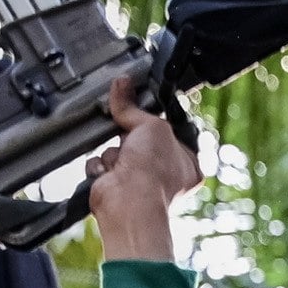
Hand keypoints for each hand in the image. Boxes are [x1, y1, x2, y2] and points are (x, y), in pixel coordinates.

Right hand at [87, 79, 199, 261]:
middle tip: (129, 139)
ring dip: (114, 152)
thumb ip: (134, 107)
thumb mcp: (151, 126)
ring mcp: (139, 181)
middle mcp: (164, 173)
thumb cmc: (152, 172)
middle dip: (128, 137)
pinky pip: (101, 164)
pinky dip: (101, 166)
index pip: (166, 131)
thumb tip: (121, 84)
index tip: (139, 108)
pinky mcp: (115, 186)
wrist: (127, 203)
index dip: (151, 120)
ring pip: (116, 149)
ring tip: (121, 164)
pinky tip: (110, 175)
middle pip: (137, 138)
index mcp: (186, 161)